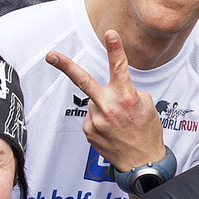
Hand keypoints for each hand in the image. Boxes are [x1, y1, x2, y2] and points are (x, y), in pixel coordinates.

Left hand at [46, 29, 164, 170]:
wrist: (142, 164)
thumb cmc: (147, 132)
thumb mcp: (147, 106)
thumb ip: (128, 91)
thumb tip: (112, 88)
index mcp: (127, 98)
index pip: (120, 68)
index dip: (115, 49)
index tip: (110, 34)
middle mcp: (109, 108)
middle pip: (84, 81)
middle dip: (66, 66)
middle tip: (51, 55)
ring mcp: (96, 120)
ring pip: (94, 101)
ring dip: (103, 106)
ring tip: (117, 122)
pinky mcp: (88, 131)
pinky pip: (91, 116)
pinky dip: (100, 119)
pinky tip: (111, 129)